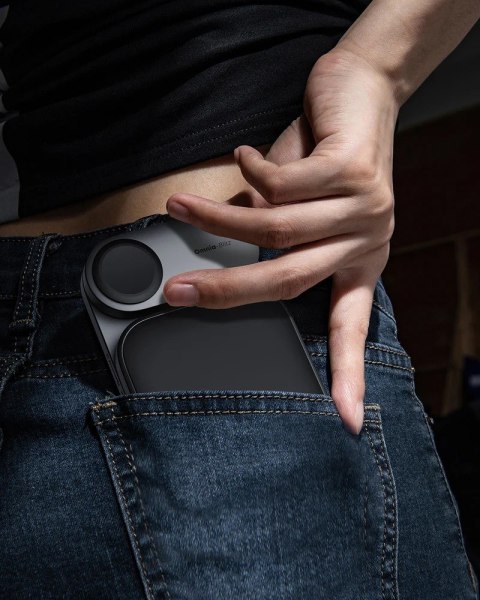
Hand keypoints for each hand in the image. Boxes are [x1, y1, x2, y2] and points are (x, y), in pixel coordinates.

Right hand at [163, 48, 398, 434]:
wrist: (361, 90)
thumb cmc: (325, 152)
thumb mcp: (297, 204)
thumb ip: (268, 227)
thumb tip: (224, 240)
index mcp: (358, 261)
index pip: (351, 329)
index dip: (346, 376)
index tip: (344, 421)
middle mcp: (367, 241)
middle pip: (288, 281)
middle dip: (226, 290)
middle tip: (178, 292)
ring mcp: (366, 208)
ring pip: (276, 228)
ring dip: (219, 218)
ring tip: (181, 205)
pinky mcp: (354, 170)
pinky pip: (281, 184)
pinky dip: (249, 170)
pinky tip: (242, 157)